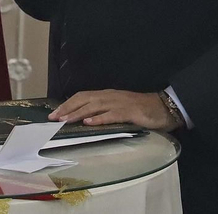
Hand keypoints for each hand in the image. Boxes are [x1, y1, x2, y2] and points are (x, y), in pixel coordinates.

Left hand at [50, 89, 178, 130]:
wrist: (164, 107)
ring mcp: (120, 103)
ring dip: (78, 113)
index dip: (68, 104)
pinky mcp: (129, 112)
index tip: (55, 113)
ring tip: (65, 120)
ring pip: (94, 106)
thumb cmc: (142, 109)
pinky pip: (111, 115)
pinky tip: (89, 122)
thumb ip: (106, 111)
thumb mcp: (120, 109)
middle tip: (53, 118)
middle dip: (67, 108)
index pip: (83, 96)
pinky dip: (99, 118)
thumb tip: (86, 119)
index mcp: (108, 95)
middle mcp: (111, 96)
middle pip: (85, 99)